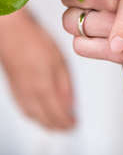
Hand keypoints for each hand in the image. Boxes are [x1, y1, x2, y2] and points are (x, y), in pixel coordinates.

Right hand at [0, 9, 74, 130]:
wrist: (11, 32)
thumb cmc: (33, 40)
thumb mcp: (58, 59)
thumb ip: (64, 83)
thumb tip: (70, 101)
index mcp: (43, 88)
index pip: (57, 114)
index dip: (67, 122)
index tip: (74, 124)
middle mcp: (30, 94)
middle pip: (44, 119)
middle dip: (57, 126)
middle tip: (67, 127)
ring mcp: (19, 91)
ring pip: (33, 116)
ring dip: (44, 123)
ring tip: (54, 124)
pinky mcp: (13, 87)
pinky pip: (24, 109)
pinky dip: (33, 116)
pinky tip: (36, 113)